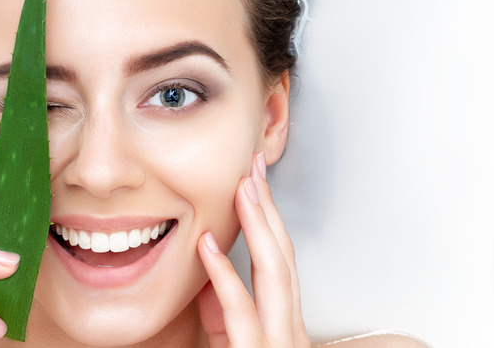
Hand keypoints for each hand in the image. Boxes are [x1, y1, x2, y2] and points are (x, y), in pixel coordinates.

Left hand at [197, 152, 309, 347]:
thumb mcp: (229, 338)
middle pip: (284, 256)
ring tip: (242, 190)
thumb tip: (209, 262)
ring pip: (274, 275)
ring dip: (258, 227)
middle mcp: (290, 329)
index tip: (255, 180)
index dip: (270, 216)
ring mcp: (278, 342)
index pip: (281, 258)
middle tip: (253, 167)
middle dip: (270, 208)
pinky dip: (224, 274)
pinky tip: (207, 245)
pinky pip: (240, 311)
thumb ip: (222, 304)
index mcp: (285, 321)